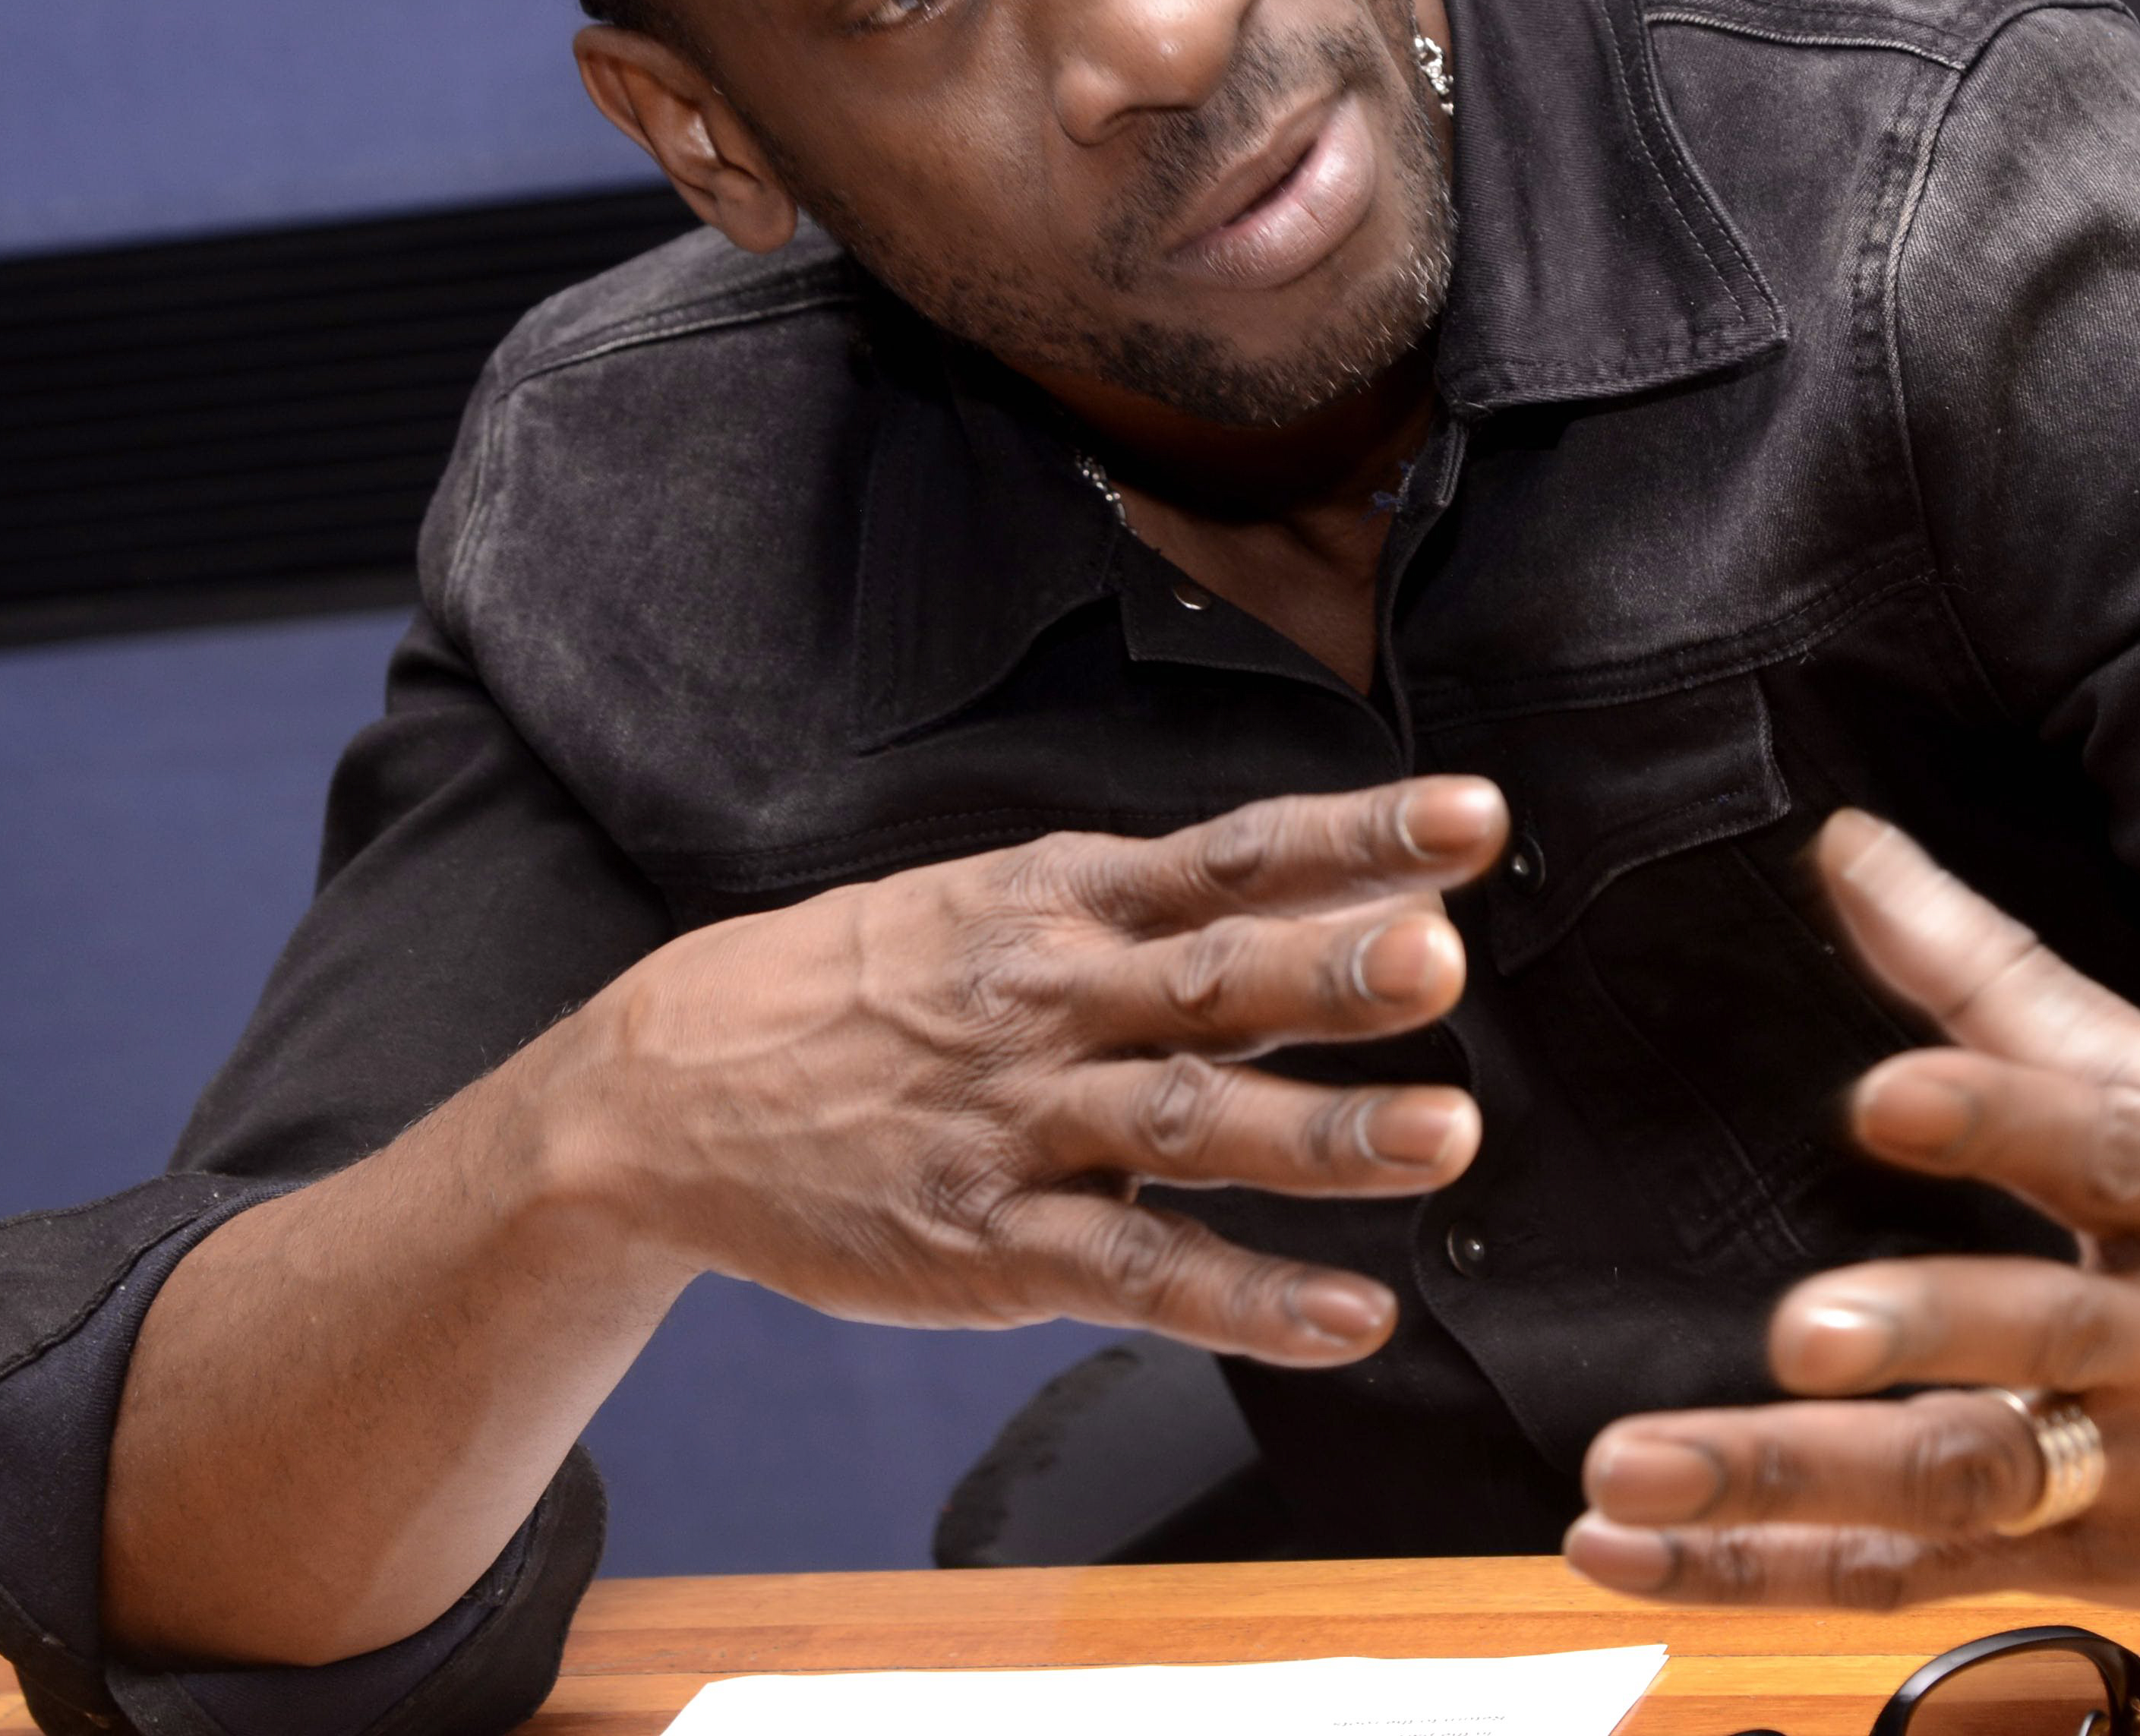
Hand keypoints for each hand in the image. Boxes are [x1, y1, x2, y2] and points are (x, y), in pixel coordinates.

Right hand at [548, 775, 1501, 1364]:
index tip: (1474, 819)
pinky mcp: (987, 1244)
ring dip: (1322, 1135)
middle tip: (1443, 962)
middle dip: (1334, 969)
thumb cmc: (879, 987)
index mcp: (1065, 901)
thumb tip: (1380, 875)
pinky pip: (1134, 1272)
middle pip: (1215, 979)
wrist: (665, 1093)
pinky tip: (1349, 1320)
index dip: (1358, 833)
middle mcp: (1052, 1001)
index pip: (1236, 854)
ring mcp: (1019, 1125)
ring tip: (1447, 1136)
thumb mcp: (1007, 905)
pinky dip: (1246, 1300)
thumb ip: (1185, 905)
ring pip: (1190, 1124)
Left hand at [1565, 810, 2139, 1608]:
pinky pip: (1906, 1581)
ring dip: (1785, 1482)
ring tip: (1629, 1467)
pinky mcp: (2081, 1568)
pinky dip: (1760, 1573)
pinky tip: (1628, 1548)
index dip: (2002, 1121)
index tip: (1884, 1093)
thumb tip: (1843, 846)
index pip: (2110, 1149)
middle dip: (1919, 1335)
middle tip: (1795, 1333)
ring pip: (1957, 1485)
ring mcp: (2135, 1473)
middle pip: (2042, 1342)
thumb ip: (1988, 976)